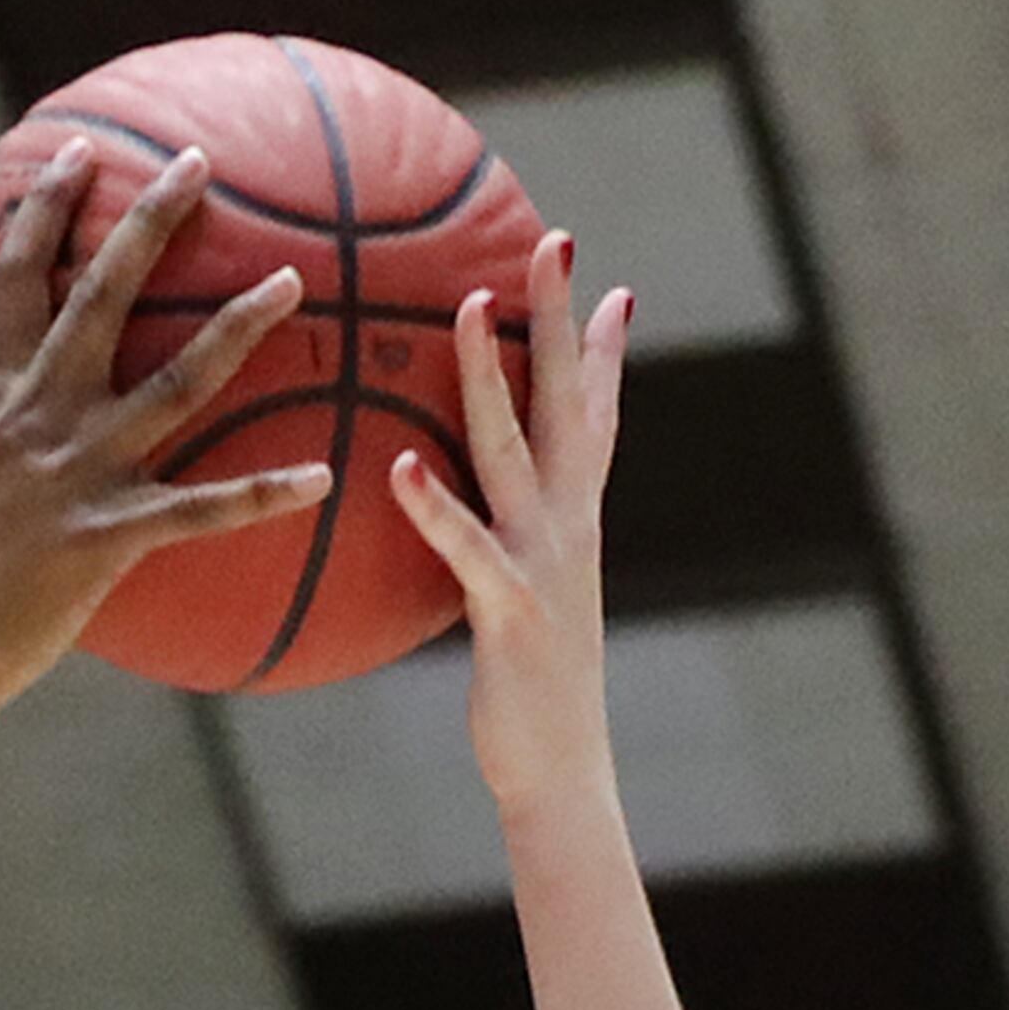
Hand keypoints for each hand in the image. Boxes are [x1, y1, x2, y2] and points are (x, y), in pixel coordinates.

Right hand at [0, 142, 330, 717]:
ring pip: (174, 383)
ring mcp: (79, 474)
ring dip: (236, 328)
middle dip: (149, 222)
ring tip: (293, 279)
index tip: (81, 152)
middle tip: (199, 161)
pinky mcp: (108, 539)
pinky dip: (263, 497)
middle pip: (103, 296)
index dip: (47, 206)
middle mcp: (41, 416)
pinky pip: (201, 512)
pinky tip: (322, 480)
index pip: (20, 277)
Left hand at [393, 229, 628, 814]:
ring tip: (471, 306)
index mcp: (576, 522)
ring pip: (514, 447)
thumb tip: (489, 527)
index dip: (604, 349)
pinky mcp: (509, 608)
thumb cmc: (532, 694)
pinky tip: (401, 466)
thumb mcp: (530, 605)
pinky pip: (466, 545)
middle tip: (559, 238)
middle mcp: (570, 525)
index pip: (599, 417)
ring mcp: (543, 561)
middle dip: (563, 318)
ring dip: (492, 374)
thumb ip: (513, 552)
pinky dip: (435, 504)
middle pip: (568, 400)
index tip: (607, 280)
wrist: (558, 771)